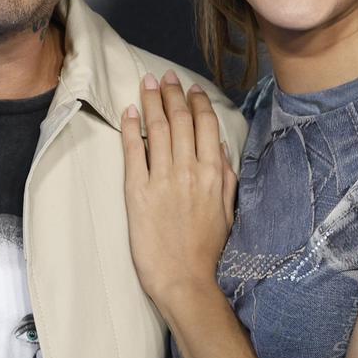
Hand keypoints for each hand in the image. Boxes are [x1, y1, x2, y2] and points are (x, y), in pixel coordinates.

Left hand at [121, 72, 234, 315]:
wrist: (186, 281)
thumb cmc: (209, 251)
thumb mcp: (228, 211)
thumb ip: (227, 177)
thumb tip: (221, 149)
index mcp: (214, 173)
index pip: (206, 125)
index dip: (197, 102)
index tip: (190, 88)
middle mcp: (189, 170)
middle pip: (180, 120)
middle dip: (172, 94)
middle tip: (166, 76)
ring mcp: (162, 179)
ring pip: (157, 129)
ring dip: (152, 102)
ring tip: (148, 84)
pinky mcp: (137, 192)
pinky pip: (133, 151)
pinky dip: (131, 128)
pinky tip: (129, 111)